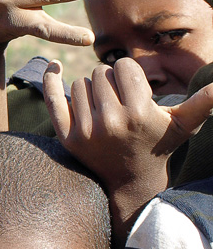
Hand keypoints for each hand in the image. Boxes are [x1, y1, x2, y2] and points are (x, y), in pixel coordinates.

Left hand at [44, 58, 212, 189]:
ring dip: (91, 89)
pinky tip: (53, 66)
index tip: (133, 87)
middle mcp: (112, 121)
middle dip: (110, 81)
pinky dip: (50, 80)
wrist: (131, 182)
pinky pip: (53, 99)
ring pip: (80, 84)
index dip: (128, 74)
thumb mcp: (182, 125)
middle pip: (100, 73)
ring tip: (104, 107)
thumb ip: (203, 103)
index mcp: (139, 112)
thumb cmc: (159, 146)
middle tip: (119, 100)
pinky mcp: (68, 137)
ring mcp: (87, 130)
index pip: (123, 67)